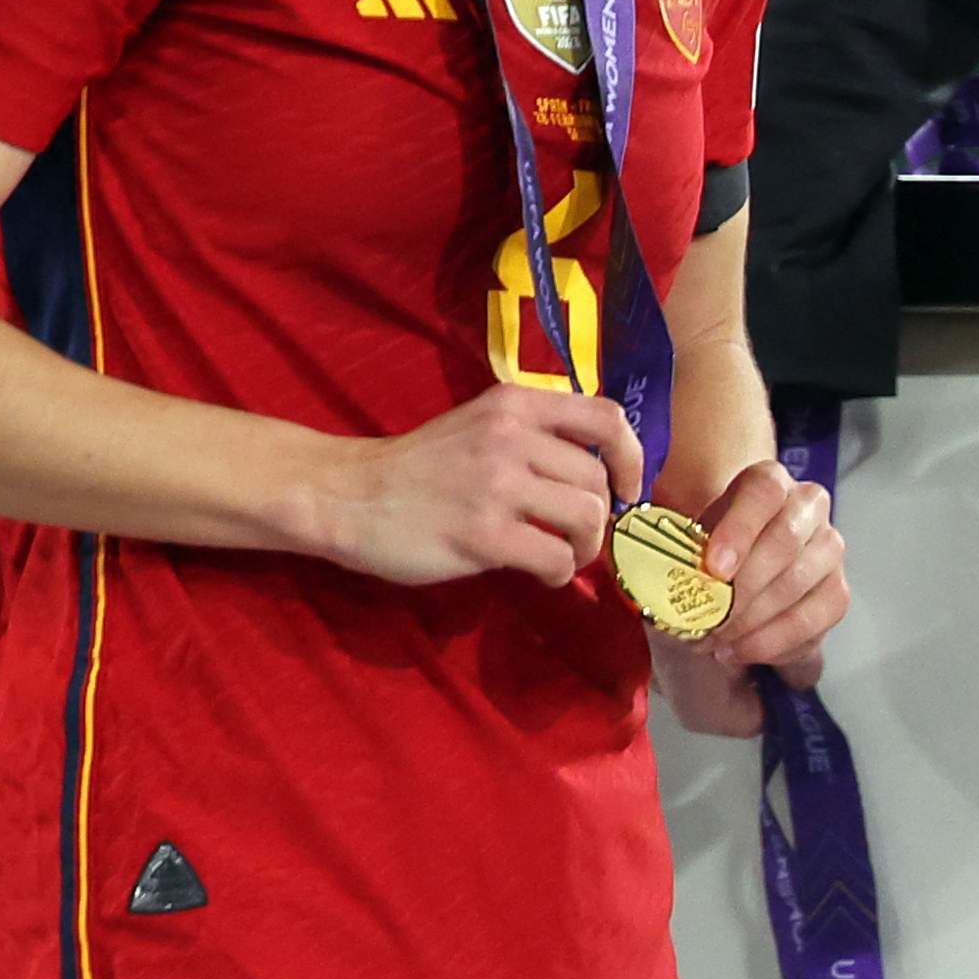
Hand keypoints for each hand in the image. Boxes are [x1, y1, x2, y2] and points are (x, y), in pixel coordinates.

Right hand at [311, 385, 651, 588]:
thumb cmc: (416, 466)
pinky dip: (559, 574)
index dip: (632, 456)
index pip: (606, 417)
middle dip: (597, 517)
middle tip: (572, 534)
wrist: (345, 496)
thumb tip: (599, 476)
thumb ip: (531, 437)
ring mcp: (495, 486)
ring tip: (559, 553)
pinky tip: (538, 573)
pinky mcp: (483, 534)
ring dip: (584, 547)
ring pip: (587, 519)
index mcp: (511, 404)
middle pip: (598, 482)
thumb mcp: (476, 427)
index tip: (625, 487)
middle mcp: (508, 437)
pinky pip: (557, 559)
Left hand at [661, 454, 849, 715]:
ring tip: (715, 641)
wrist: (744, 571)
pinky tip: (740, 651)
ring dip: (753, 619)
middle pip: (784, 542)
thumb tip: (633, 558)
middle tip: (708, 620)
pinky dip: (774, 641)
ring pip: (800, 583)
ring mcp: (829, 548)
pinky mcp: (838, 590)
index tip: (714, 568)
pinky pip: (815, 619)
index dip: (739, 529)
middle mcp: (808, 507)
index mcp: (768, 481)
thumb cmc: (707, 546)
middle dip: (742, 587)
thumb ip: (668, 541)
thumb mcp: (686, 535)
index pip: (763, 492)